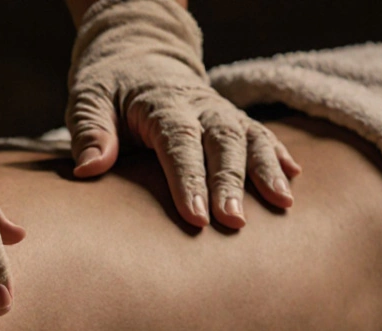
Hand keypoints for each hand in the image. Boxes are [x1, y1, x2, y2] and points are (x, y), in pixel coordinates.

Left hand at [67, 0, 300, 228]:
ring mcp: (220, 111)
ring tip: (282, 204)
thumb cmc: (109, 89)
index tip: (195, 216)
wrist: (138, 56)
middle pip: (221, 141)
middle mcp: (198, 105)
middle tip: (235, 222)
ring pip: (250, 136)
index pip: (178, 141)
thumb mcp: (88, 101)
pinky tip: (293, 178)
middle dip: (231, 182)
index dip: (188, 179)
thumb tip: (88, 170)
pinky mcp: (233, 118)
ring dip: (266, 170)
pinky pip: (262, 133)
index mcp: (161, 103)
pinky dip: (279, 154)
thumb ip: (89, 132)